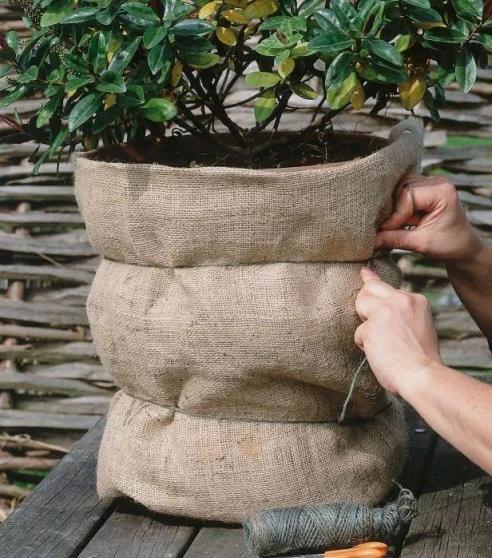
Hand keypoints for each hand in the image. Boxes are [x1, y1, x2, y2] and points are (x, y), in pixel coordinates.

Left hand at [354, 267, 441, 395]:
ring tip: (382, 344)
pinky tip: (380, 354)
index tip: (364, 272)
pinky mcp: (370, 327)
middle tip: (373, 324)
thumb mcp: (418, 324)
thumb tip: (382, 303)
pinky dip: (365, 346)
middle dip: (364, 303)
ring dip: (365, 326)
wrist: (423, 376)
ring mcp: (384, 311)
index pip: (386, 286)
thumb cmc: (421, 358)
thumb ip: (401, 311)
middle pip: (368, 289)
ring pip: (360, 307)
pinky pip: (358, 333)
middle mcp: (400, 300)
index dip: (371, 281)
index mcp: (415, 299)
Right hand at [376, 175, 482, 263]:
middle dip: (392, 209)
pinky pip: (403, 191)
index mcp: (443, 192)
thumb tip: (371, 240)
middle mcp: (437, 182)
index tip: (386, 231)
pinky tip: (397, 219)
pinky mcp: (424, 188)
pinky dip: (398, 206)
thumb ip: (395, 239)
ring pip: (400, 188)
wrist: (463, 247)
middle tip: (386, 228)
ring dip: (394, 207)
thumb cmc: (448, 245)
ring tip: (393, 224)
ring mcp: (431, 183)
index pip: (408, 196)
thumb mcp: (420, 244)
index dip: (395, 214)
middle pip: (402, 188)